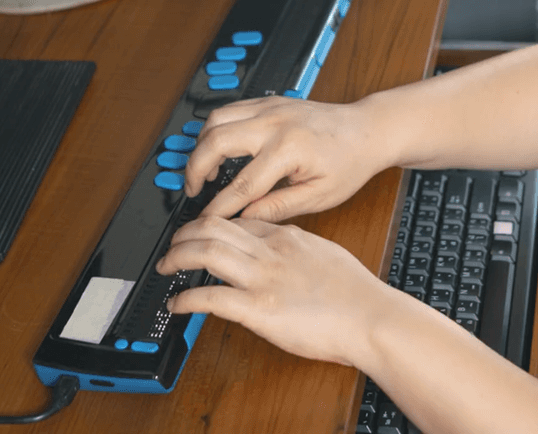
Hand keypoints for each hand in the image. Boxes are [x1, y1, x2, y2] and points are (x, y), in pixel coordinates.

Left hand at [155, 216, 396, 366]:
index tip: (203, 232)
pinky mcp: (257, 309)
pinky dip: (186, 299)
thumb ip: (300, 251)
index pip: (239, 220)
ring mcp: (262, 278)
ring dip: (177, 257)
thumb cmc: (357, 293)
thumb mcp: (325, 254)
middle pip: (214, 228)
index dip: (213, 224)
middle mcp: (270, 252)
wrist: (371, 316)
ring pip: (205, 252)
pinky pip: (210, 298)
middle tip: (173, 243)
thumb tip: (287, 255)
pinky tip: (176, 304)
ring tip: (166, 265)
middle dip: (185, 233)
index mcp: (288, 237)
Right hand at [184, 96, 389, 220]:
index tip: (206, 220)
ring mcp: (270, 108)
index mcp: (288, 150)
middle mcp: (275, 123)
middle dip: (195, 168)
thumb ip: (277, 208)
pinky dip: (215, 129)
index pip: (241, 185)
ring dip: (201, 145)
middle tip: (194, 189)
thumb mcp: (319, 196)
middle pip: (215, 142)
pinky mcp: (268, 102)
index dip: (218, 207)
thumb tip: (244, 219)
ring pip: (216, 119)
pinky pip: (229, 110)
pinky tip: (217, 148)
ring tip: (202, 170)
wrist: (367, 130)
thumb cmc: (350, 162)